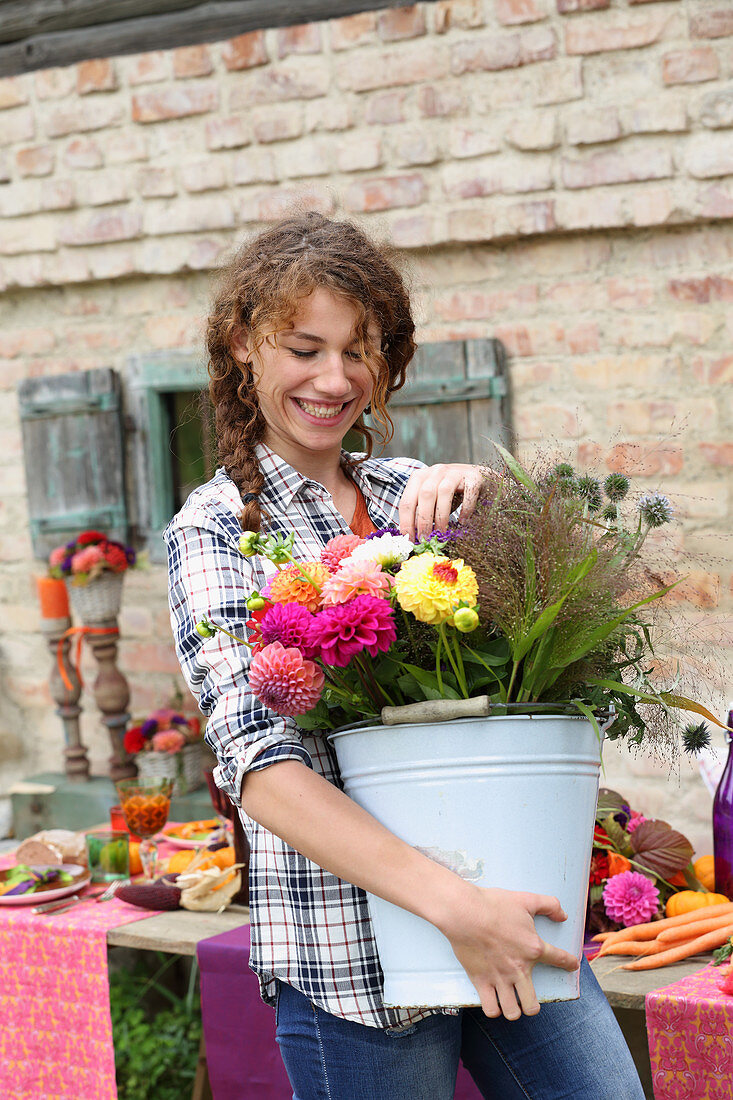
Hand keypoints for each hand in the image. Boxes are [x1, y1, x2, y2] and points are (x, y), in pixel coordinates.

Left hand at [399, 464, 484, 539]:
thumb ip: (422, 512)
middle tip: (425, 538)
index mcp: (419, 477)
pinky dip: (465, 508)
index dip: (406, 522)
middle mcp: (435, 472)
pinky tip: (463, 521)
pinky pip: (468, 492)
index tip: (409, 540)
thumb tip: (414, 534)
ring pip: (444, 492)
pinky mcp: (473, 477)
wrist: (476, 476)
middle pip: (425, 495)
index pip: (407, 501)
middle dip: (423, 520)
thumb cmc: (450, 491)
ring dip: (441, 516)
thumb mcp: (432, 499)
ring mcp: (455, 472)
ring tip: (442, 533)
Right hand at [439, 886, 578, 1020]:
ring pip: (512, 1012)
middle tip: (527, 997)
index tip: (571, 965)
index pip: (559, 960)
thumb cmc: (494, 904)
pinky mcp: (480, 980)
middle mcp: (519, 969)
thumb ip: (549, 905)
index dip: (569, 963)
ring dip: (513, 1010)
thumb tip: (563, 915)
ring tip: (511, 1002)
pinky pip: (490, 1009)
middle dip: (532, 1005)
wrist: (464, 911)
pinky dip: (494, 1009)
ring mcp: (499, 978)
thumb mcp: (526, 899)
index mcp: (533, 948)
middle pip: (532, 1005)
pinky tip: (494, 1001)